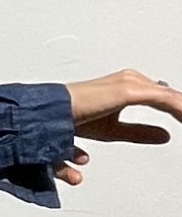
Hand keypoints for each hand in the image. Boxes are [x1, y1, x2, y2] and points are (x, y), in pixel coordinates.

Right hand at [54, 70, 180, 186]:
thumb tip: (165, 135)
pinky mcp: (127, 90)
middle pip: (169, 94)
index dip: (178, 108)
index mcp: (126, 86)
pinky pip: (164, 99)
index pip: (162, 96)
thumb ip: (140, 132)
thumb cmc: (70, 118)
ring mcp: (129, 84)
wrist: (48, 116)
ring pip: (169, 96)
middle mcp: (129, 81)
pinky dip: (179, 108)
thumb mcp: (114, 130)